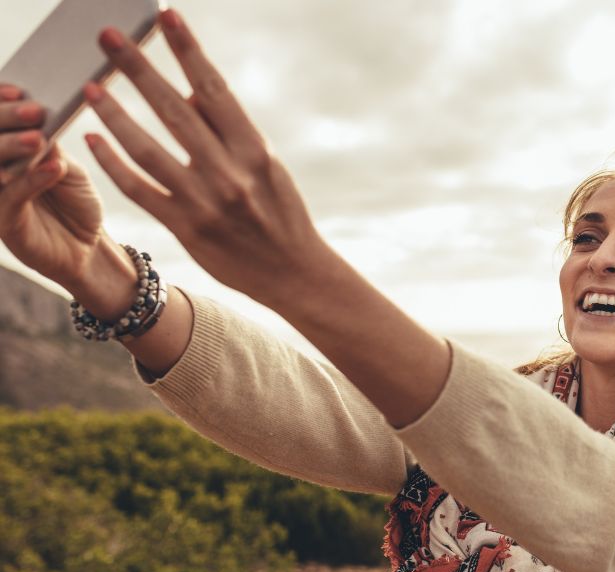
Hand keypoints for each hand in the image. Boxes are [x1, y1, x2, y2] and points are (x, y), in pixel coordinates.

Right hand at [0, 86, 124, 311]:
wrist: (87, 248)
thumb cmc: (75, 201)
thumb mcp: (68, 167)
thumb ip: (51, 144)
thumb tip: (40, 114)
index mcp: (4, 151)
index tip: (20, 90)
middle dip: (5, 120)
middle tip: (34, 110)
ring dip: (14, 148)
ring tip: (39, 137)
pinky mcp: (5, 223)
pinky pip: (13, 197)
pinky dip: (32, 179)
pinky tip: (53, 167)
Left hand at [84, 9, 330, 312]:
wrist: (293, 273)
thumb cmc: (279, 211)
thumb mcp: (266, 165)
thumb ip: (226, 130)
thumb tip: (185, 90)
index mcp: (254, 150)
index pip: (213, 89)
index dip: (187, 50)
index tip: (166, 17)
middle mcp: (229, 173)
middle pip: (173, 110)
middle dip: (138, 69)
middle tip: (107, 38)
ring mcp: (204, 202)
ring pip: (147, 149)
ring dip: (115, 115)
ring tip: (91, 86)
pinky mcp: (186, 228)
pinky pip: (140, 189)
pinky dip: (114, 163)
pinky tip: (94, 139)